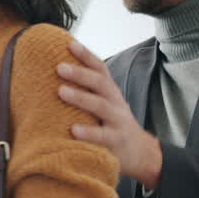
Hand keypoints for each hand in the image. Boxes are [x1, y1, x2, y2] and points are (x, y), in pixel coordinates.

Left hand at [56, 38, 162, 189]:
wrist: (141, 153)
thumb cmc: (113, 125)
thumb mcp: (105, 105)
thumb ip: (88, 92)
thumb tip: (57, 73)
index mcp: (110, 92)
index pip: (100, 69)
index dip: (86, 55)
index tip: (69, 43)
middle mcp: (116, 103)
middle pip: (100, 84)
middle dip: (80, 73)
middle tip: (58, 67)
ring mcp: (118, 122)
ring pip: (101, 107)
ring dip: (80, 98)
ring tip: (60, 91)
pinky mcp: (116, 142)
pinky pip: (102, 137)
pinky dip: (88, 133)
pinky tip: (72, 130)